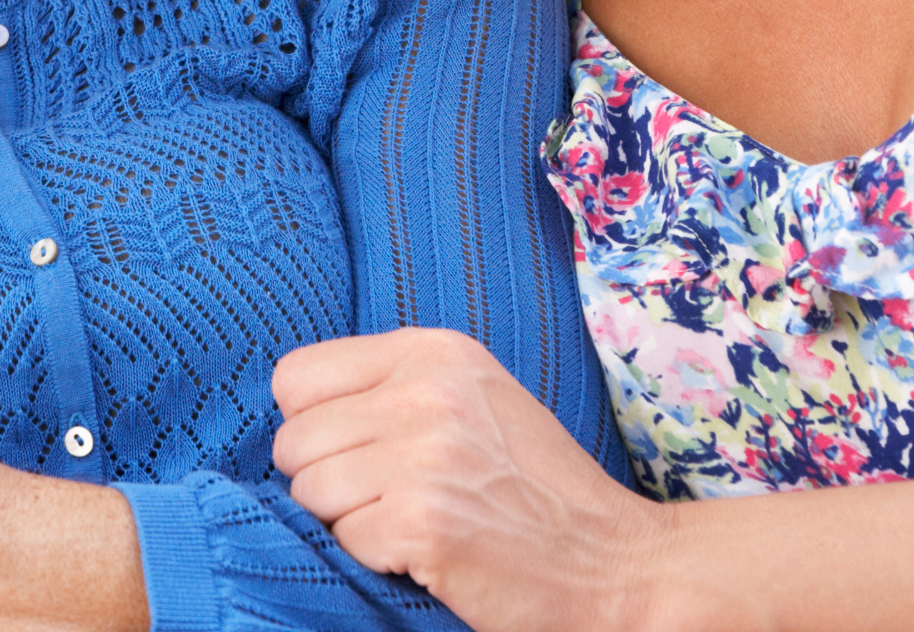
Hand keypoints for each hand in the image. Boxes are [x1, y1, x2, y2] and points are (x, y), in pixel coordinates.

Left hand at [273, 328, 660, 631]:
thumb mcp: (471, 397)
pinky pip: (344, 540)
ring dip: (347, 522)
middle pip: (295, 441)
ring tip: (408, 523)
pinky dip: (375, 558)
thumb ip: (392, 386)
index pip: (296, 377)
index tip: (354, 453)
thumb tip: (295, 410)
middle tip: (386, 501)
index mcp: (431, 351)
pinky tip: (426, 553)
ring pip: (309, 492)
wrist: (619, 562)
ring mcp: (424, 454)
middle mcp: (423, 390)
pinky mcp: (423, 521)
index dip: (313, 426)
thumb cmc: (536, 486)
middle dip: (325, 481)